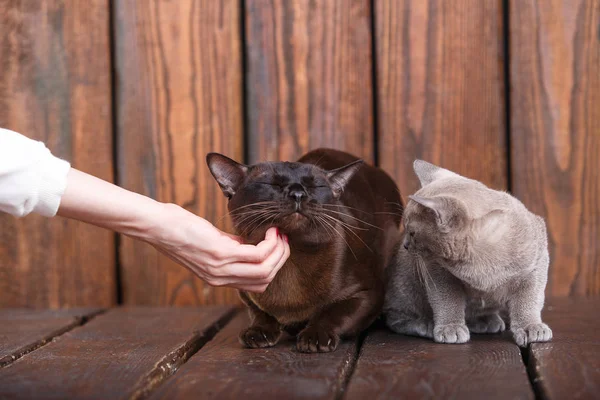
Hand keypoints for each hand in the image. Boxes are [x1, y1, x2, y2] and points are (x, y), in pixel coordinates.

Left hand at [57, 169, 289, 292]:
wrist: (158, 227)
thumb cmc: (181, 230)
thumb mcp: (209, 245)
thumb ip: (230, 249)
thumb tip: (249, 244)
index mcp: (218, 279)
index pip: (257, 286)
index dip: (274, 268)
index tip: (278, 248)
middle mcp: (221, 278)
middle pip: (265, 279)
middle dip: (280, 258)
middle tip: (283, 239)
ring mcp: (221, 267)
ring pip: (265, 269)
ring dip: (278, 250)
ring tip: (277, 234)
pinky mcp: (221, 253)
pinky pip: (257, 254)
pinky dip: (269, 242)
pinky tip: (268, 231)